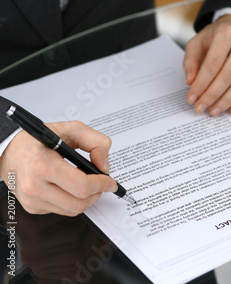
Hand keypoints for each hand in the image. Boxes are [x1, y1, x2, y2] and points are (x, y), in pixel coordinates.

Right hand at [0, 121, 116, 215]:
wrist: (9, 150)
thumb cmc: (37, 139)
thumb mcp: (69, 129)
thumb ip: (95, 141)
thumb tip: (104, 165)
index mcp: (42, 164)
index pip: (80, 185)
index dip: (101, 185)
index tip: (110, 182)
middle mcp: (34, 185)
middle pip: (78, 203)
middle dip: (96, 194)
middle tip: (102, 184)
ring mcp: (31, 200)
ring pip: (71, 210)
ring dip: (85, 199)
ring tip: (87, 183)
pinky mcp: (31, 208)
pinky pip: (60, 210)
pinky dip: (71, 200)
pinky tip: (69, 186)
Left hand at [184, 14, 230, 115]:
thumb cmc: (217, 36)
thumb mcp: (198, 42)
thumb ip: (191, 61)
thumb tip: (191, 82)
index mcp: (226, 33)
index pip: (213, 64)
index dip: (201, 84)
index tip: (192, 98)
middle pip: (228, 75)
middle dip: (212, 95)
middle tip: (201, 107)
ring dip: (227, 101)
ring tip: (214, 111)